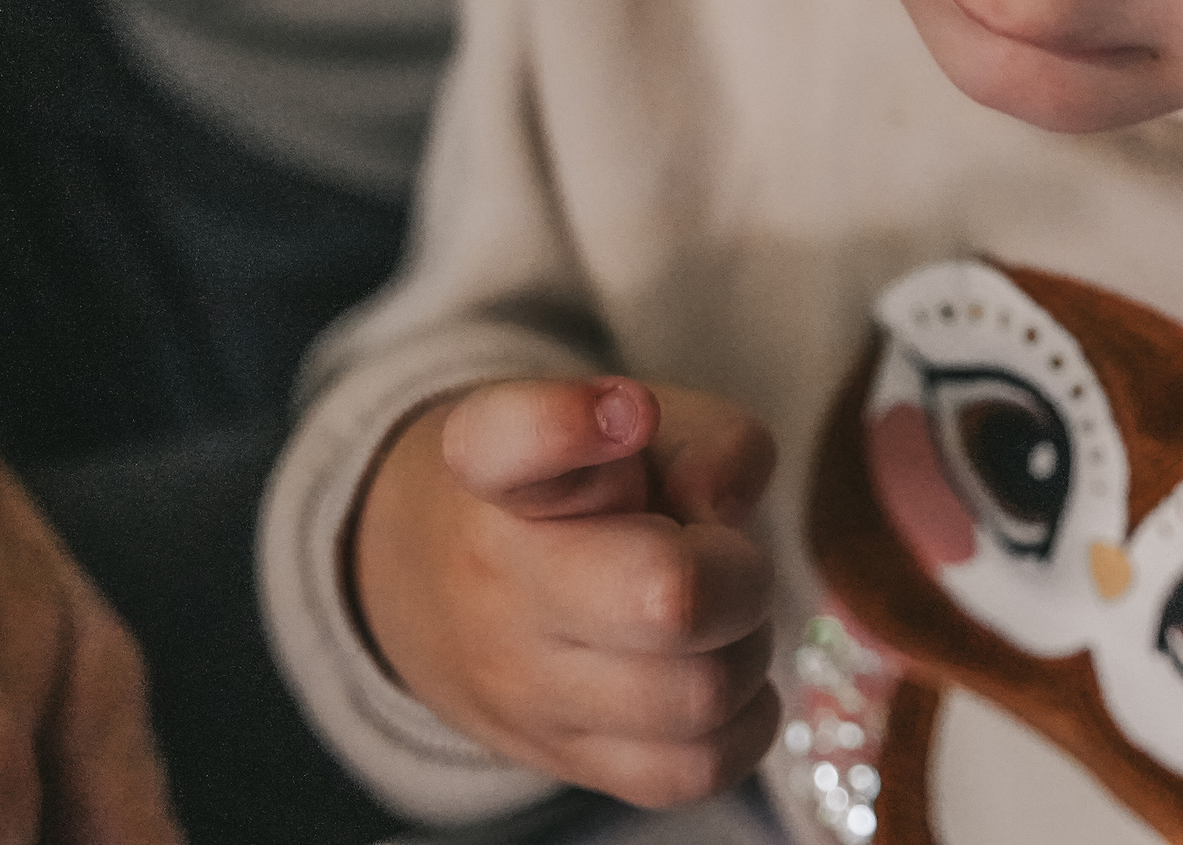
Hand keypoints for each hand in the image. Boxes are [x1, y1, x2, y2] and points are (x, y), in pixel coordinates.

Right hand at [353, 376, 782, 807]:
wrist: (437, 588)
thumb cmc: (572, 486)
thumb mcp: (632, 415)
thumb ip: (708, 437)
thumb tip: (720, 512)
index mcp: (498, 468)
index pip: (508, 445)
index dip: (567, 426)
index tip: (626, 411)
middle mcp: (498, 581)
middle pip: (668, 598)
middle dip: (738, 570)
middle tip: (719, 552)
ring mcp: (524, 687)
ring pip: (700, 696)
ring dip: (745, 648)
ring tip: (717, 614)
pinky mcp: (562, 761)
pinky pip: (696, 770)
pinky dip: (744, 721)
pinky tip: (718, 668)